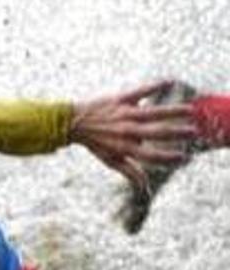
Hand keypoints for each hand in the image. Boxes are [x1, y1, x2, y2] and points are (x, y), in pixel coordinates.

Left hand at [70, 80, 196, 190]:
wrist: (73, 122)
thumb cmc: (95, 143)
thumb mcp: (111, 160)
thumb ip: (130, 172)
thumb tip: (145, 188)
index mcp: (125, 147)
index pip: (152, 155)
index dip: (169, 158)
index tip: (185, 157)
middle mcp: (127, 130)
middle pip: (157, 132)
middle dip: (177, 133)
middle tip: (195, 132)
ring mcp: (124, 113)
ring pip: (153, 112)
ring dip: (173, 111)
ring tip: (190, 111)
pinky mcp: (120, 99)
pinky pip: (140, 91)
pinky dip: (155, 86)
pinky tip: (170, 81)